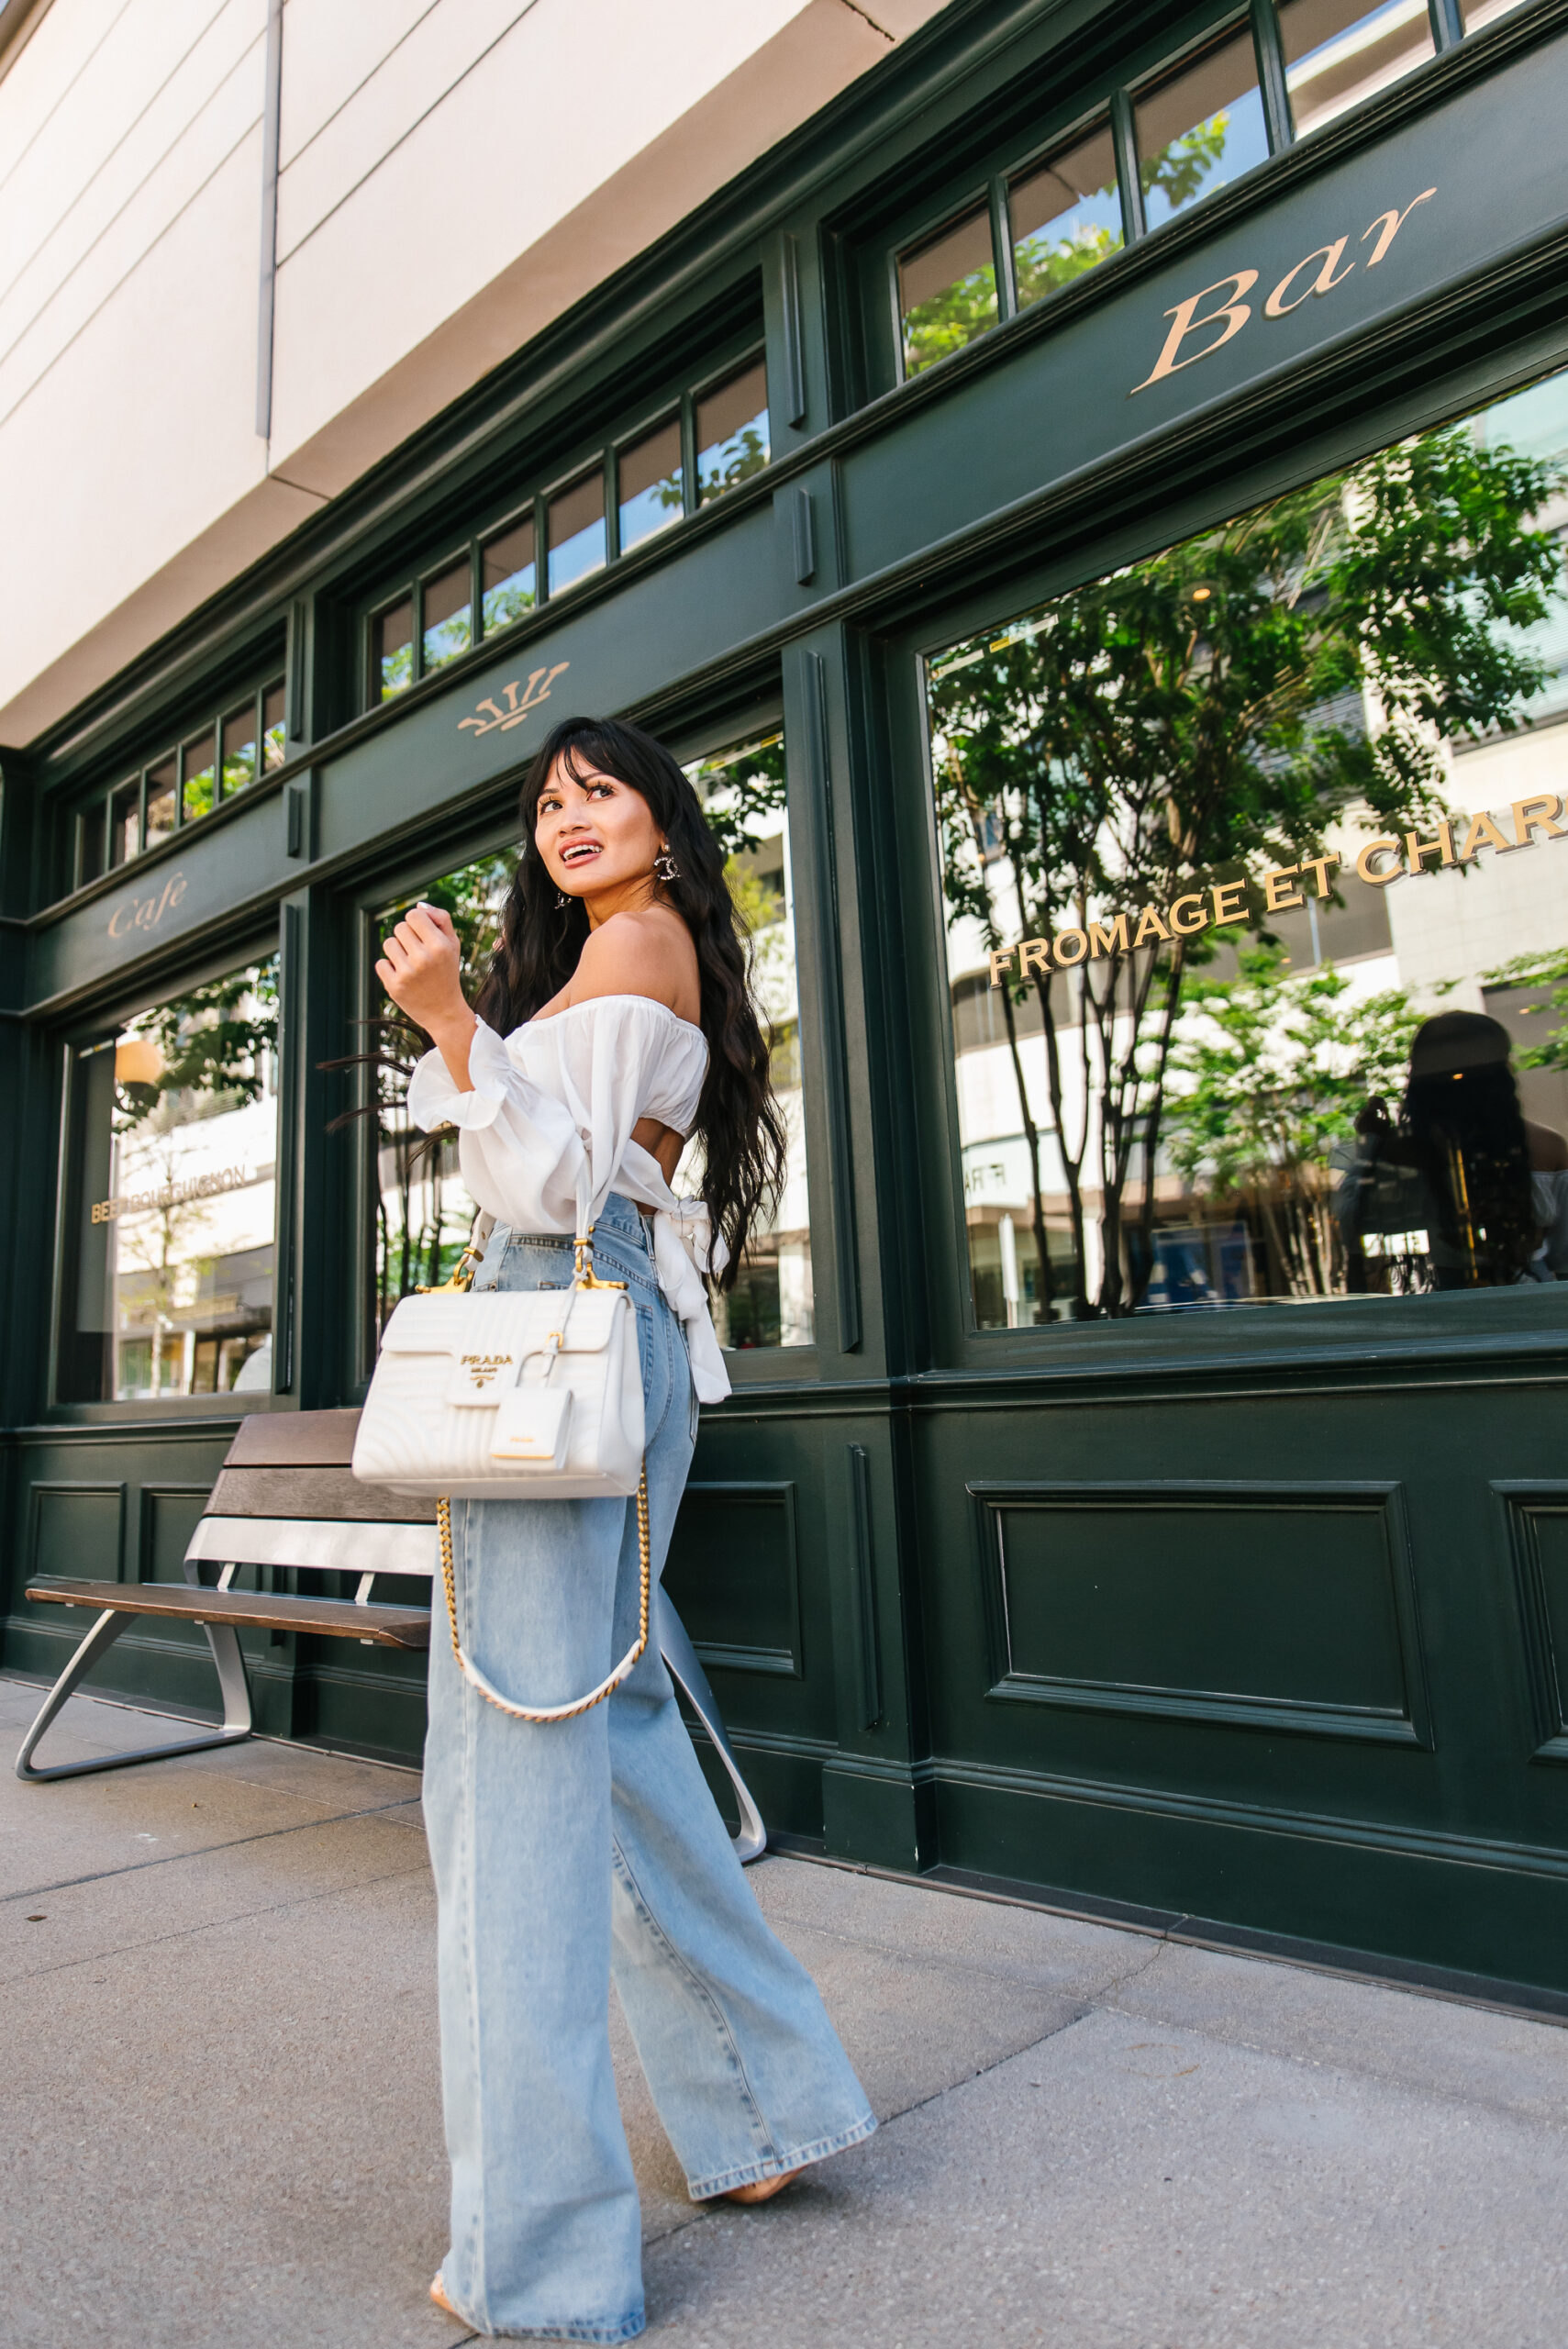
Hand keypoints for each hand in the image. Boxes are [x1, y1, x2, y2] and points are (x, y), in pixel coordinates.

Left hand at [377, 903, 474, 1086]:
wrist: (445, 1012)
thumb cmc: (447, 973)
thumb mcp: (453, 945)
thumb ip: (441, 919)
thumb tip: (418, 905)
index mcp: (439, 945)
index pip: (413, 915)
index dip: (416, 922)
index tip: (422, 934)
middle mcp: (423, 958)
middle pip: (399, 927)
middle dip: (406, 937)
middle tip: (418, 952)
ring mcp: (407, 973)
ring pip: (388, 943)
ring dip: (397, 951)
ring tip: (410, 964)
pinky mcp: (394, 987)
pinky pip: (381, 963)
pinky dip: (389, 968)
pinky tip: (403, 977)